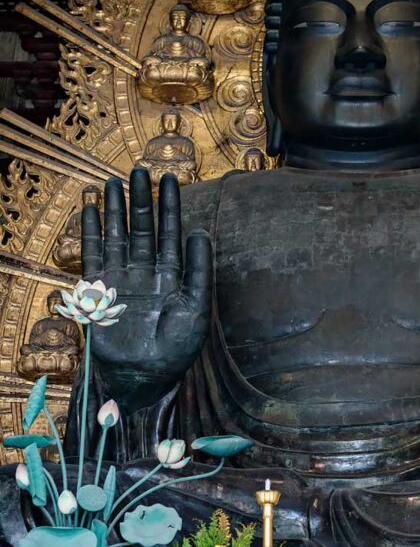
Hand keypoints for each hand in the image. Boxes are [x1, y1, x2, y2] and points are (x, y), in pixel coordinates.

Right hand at [82, 167, 212, 411]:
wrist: (144, 376)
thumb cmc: (176, 349)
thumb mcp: (197, 308)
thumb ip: (200, 270)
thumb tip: (199, 232)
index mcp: (172, 277)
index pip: (171, 233)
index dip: (170, 207)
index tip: (170, 179)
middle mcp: (146, 273)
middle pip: (143, 228)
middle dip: (142, 200)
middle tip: (141, 170)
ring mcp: (122, 279)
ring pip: (118, 235)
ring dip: (116, 209)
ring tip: (114, 182)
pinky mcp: (100, 290)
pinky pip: (94, 254)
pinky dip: (92, 232)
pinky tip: (91, 209)